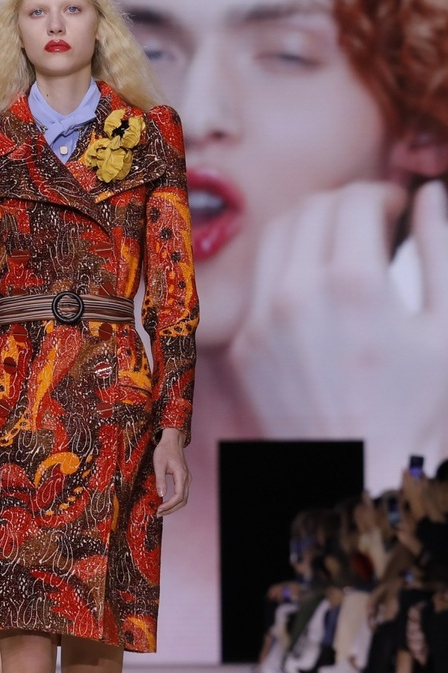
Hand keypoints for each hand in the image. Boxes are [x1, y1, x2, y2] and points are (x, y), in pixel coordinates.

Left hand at [153, 429, 190, 515]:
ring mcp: (187, 479)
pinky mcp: (184, 479)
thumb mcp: (158, 464)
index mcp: (181, 475)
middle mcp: (187, 478)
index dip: (169, 505)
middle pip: (183, 500)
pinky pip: (182, 494)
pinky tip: (166, 503)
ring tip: (161, 511)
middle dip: (171, 509)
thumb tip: (161, 495)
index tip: (159, 509)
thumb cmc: (164, 450)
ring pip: (184, 498)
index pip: (179, 496)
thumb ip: (160, 480)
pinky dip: (175, 501)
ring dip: (174, 507)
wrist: (172, 440)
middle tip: (158, 513)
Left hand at [228, 180, 447, 482]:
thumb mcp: (447, 329)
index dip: (384, 197)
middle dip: (348, 206)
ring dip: (311, 227)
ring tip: (342, 249)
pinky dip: (287, 268)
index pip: (356, 200)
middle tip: (375, 227)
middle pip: (313, 209)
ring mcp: (261, 320)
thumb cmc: (415, 410)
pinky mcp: (244, 345)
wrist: (357, 478)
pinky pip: (258, 282)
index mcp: (353, 284)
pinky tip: (314, 289)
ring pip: (277, 236)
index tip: (400, 213)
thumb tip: (431, 194)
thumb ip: (442, 249)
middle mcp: (296, 294)